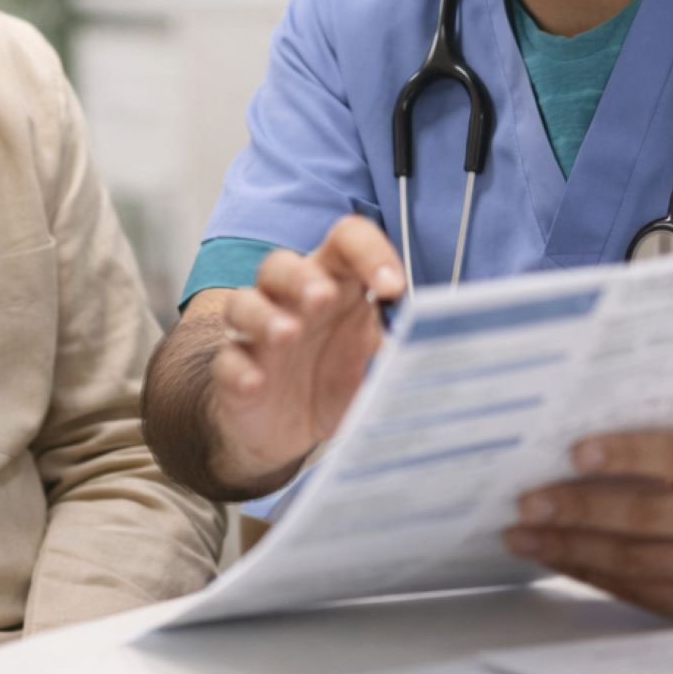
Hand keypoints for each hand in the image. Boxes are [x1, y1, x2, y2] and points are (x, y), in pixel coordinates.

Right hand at [207, 216, 403, 492]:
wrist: (282, 431)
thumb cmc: (329, 380)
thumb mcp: (376, 362)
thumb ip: (404, 349)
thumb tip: (446, 346)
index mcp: (333, 284)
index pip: (345, 242)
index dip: (368, 252)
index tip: (394, 287)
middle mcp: (289, 301)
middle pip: (281, 264)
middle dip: (301, 278)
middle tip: (324, 298)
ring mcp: (256, 336)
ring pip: (243, 303)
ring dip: (264, 316)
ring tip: (287, 334)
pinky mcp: (233, 372)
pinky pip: (226, 361)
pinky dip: (239, 369)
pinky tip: (256, 382)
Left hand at [505, 430, 672, 621]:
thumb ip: (655, 445)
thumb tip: (562, 448)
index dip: (624, 454)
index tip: (572, 452)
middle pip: (645, 515)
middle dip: (577, 509)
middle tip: (525, 503)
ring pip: (633, 560)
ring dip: (567, 548)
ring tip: (520, 535)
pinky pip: (635, 589)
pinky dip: (585, 571)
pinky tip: (551, 555)